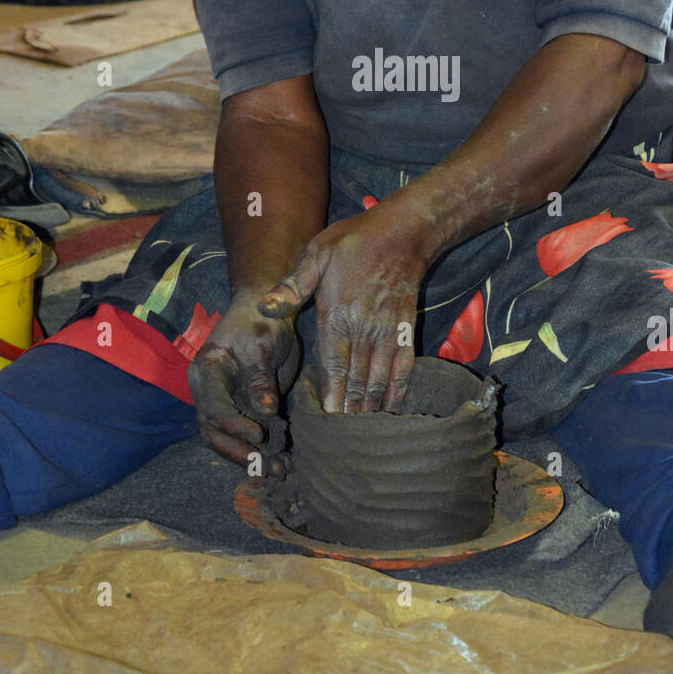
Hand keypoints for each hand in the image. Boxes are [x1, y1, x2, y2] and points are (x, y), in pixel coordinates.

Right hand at [187, 290, 300, 466]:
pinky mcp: (241, 409)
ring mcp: (224, 403)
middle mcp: (210, 392)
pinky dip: (262, 451)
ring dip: (252, 459)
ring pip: (228, 440)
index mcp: (207, 372)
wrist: (267, 310)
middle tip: (266, 468)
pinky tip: (282, 463)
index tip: (258, 436)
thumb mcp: (261, 343)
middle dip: (239, 453)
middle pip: (214, 432)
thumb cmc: (261, 320)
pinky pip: (245, 436)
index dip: (233, 426)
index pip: (213, 407)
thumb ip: (260, 376)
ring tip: (279, 471)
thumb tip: (265, 410)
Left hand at [259, 207, 426, 413]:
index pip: (333, 363)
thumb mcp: (317, 254)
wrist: (402, 233)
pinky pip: (402, 367)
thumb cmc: (353, 242)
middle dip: (348, 409)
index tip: (326, 418)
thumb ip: (294, 284)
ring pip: (378, 378)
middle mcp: (364, 328)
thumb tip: (266, 305)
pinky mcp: (406, 330)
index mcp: (338, 314)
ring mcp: (388, 332)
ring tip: (362, 433)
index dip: (330, 393)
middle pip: (355, 378)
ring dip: (370, 406)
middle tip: (341, 439)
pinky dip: (397, 391)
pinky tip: (391, 409)